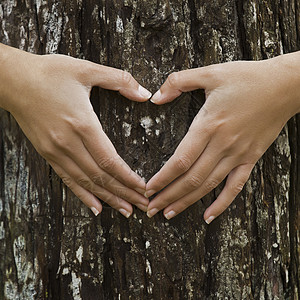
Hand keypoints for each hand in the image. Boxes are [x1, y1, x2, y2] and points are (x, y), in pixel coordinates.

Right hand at [1, 45, 151, 216]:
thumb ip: (120, 80)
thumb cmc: (49, 73)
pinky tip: (96, 207)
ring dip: (108, 198)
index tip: (144, 189)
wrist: (12, 80)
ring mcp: (56, 151)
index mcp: (82, 123)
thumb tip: (145, 94)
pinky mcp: (47, 153)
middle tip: (143, 206)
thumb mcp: (87, 69)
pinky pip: (67, 179)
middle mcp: (69, 143)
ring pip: (86, 182)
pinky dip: (83, 195)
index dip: (128, 178)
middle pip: (101, 176)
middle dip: (125, 193)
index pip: (110, 161)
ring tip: (126, 210)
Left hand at [146, 54, 299, 222]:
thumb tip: (155, 98)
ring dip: (186, 202)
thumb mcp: (210, 72)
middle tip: (151, 209)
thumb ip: (178, 82)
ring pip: (208, 186)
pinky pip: (235, 187)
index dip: (162, 178)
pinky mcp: (251, 159)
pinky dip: (221, 204)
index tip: (148, 189)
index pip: (180, 160)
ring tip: (168, 214)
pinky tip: (208, 217)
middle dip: (168, 196)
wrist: (285, 85)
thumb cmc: (247, 77)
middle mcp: (222, 144)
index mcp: (208, 125)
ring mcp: (238, 155)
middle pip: (191, 179)